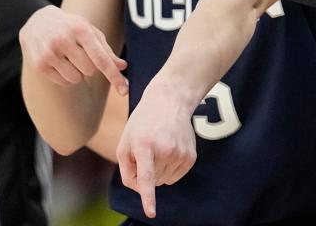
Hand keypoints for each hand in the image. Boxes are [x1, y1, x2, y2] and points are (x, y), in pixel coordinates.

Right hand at [19, 4, 127, 93]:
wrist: (38, 22)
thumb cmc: (72, 27)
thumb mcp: (90, 31)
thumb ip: (106, 50)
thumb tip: (122, 66)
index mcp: (81, 30)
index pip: (101, 58)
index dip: (114, 76)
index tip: (124, 91)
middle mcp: (63, 40)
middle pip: (90, 70)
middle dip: (90, 66)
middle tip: (81, 53)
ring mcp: (49, 53)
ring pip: (76, 78)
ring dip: (78, 72)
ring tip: (69, 57)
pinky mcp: (39, 65)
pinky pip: (64, 82)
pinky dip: (66, 76)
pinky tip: (59, 62)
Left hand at [117, 80, 196, 218]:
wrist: (170, 102)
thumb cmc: (142, 123)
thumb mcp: (125, 142)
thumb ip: (127, 170)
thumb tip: (141, 189)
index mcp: (144, 145)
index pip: (146, 176)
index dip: (147, 196)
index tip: (151, 213)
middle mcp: (165, 150)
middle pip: (150, 182)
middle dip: (145, 172)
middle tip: (147, 149)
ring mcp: (180, 153)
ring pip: (162, 180)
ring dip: (157, 170)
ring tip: (158, 147)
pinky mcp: (190, 157)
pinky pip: (174, 177)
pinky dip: (168, 169)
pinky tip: (169, 151)